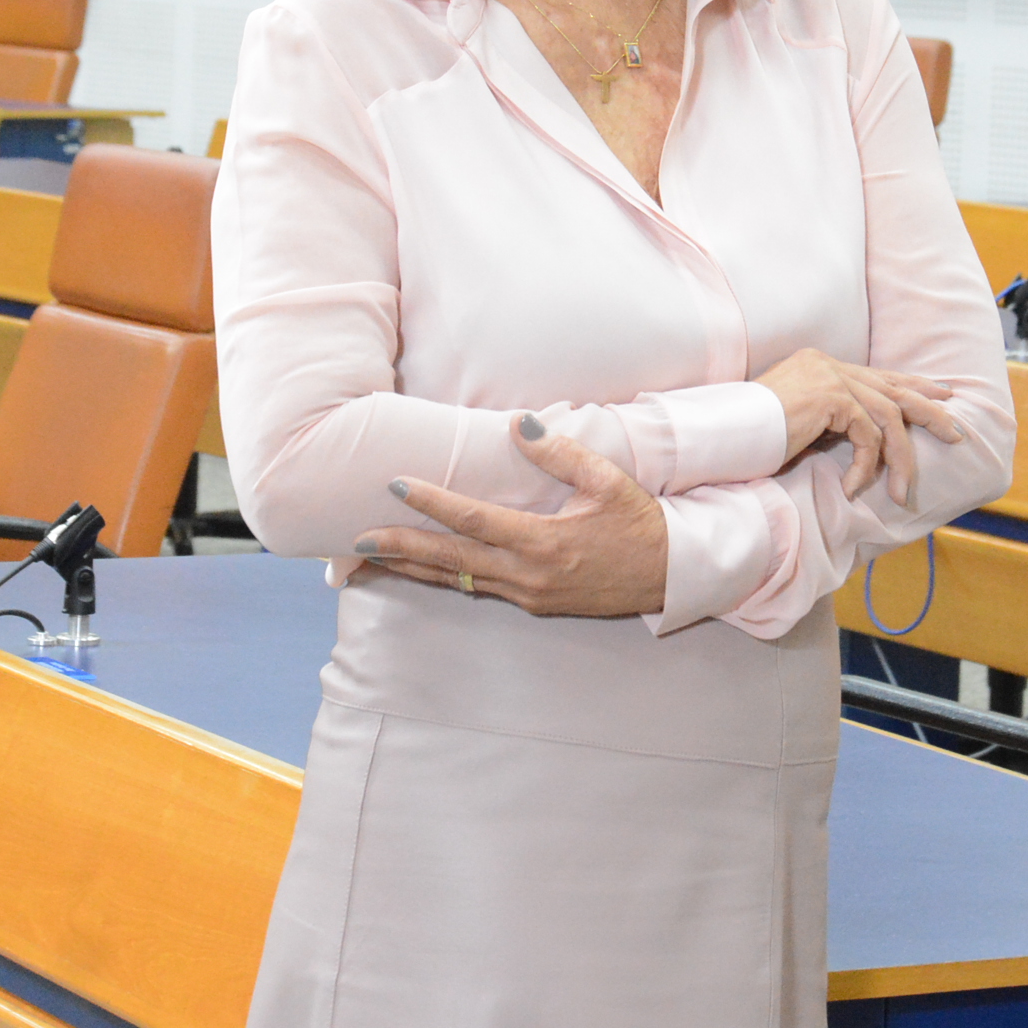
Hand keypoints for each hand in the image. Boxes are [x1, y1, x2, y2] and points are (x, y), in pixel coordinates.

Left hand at [352, 419, 667, 617]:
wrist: (670, 577)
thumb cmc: (641, 524)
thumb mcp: (607, 481)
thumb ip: (560, 453)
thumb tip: (516, 423)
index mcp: (544, 543)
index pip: (473, 520)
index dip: (432, 502)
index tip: (396, 485)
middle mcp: (529, 575)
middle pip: (451, 561)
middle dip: (401, 548)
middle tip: (357, 538)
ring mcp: (529, 595)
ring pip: (458, 581)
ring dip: (414, 569)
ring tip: (372, 559)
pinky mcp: (534, 604)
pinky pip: (479, 589)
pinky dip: (445, 578)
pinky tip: (423, 567)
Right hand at [755, 349, 963, 505]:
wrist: (722, 435)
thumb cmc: (752, 440)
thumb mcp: (801, 427)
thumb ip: (832, 422)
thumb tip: (866, 441)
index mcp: (821, 365)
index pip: (879, 374)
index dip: (914, 385)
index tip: (943, 396)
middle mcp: (828, 364)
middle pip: (894, 388)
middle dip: (930, 411)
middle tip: (956, 432)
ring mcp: (829, 376)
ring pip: (888, 416)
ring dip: (900, 460)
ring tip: (902, 493)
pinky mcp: (830, 397)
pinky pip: (867, 436)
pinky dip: (866, 467)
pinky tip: (853, 488)